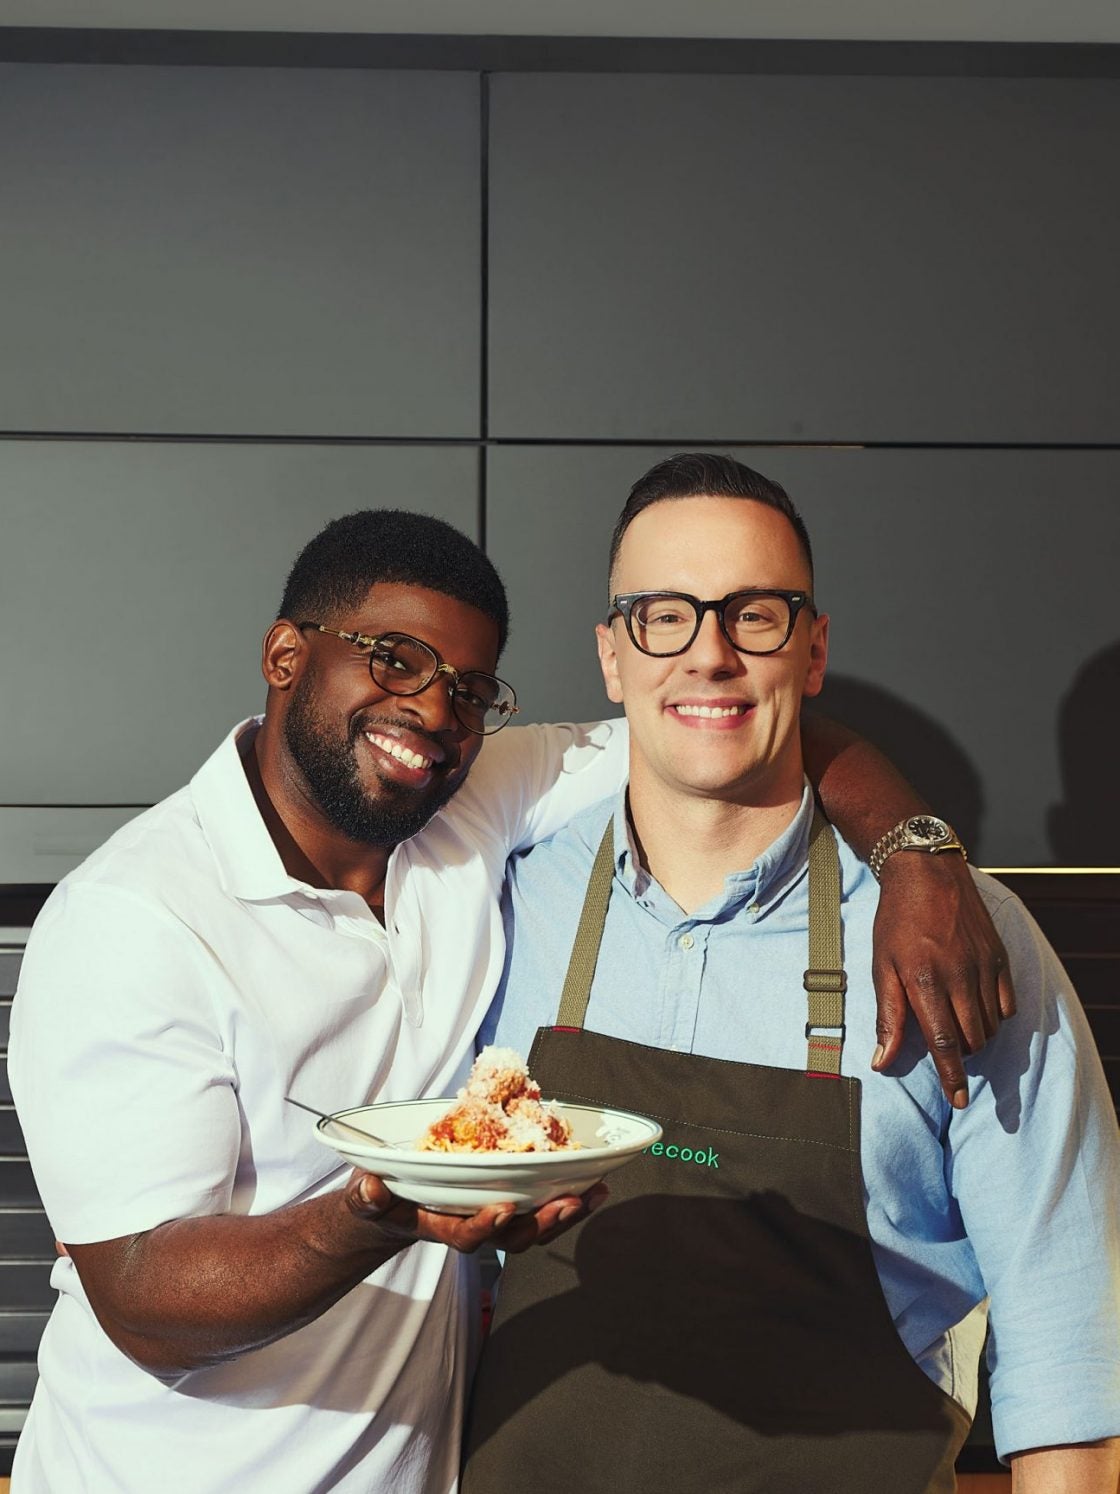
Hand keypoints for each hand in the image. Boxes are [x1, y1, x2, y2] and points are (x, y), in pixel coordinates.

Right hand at [345, 1171, 607, 1253]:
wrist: (388, 1212)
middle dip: (542, 1223)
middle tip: (568, 1202)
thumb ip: (367, 1199)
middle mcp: (470, 1227)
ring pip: (533, 1227)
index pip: (466, 1235)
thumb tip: (369, 1190)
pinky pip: (538, 1209)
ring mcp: (489, 1218)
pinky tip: (594, 1185)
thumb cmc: (378, 1204)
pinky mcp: (503, 1205)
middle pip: (512, 1237)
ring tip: (593, 1194)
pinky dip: (566, 1200)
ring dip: (564, 1214)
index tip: (504, 1209)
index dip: (486, 1226)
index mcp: (439, 1227)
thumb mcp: (365, 1201)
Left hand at [871, 852, 1015, 1106]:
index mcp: (924, 980)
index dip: (952, 1075)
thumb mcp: (881, 966)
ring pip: (991, 1025)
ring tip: (957, 1026)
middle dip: (962, 1056)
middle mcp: (959, 976)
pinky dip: (995, 1016)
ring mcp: (983, 966)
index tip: (958, 1101)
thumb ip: (886, 1016)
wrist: (925, 873)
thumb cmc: (896, 922)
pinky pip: (1007, 1004)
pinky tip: (976, 1008)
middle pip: (972, 1039)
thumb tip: (882, 1062)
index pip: (944, 1042)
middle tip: (947, 1051)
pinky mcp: (1000, 957)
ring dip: (977, 1037)